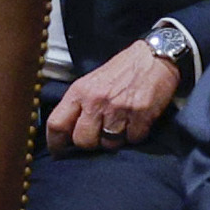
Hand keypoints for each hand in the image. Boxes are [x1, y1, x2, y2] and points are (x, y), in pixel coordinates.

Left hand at [45, 41, 186, 149]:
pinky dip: (134, 135)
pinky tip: (135, 122)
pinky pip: (133, 139)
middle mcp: (96, 101)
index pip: (56, 124)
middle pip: (83, 140)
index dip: (55, 143)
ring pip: (109, 144)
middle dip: (89, 144)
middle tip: (97, 137)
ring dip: (114, 140)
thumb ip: (78, 105)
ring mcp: (119, 108)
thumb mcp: (91, 82)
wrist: (154, 57)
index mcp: (80, 92)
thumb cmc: (121, 71)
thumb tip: (66, 134)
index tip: (59, 152)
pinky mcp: (142, 114)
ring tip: (120, 125)